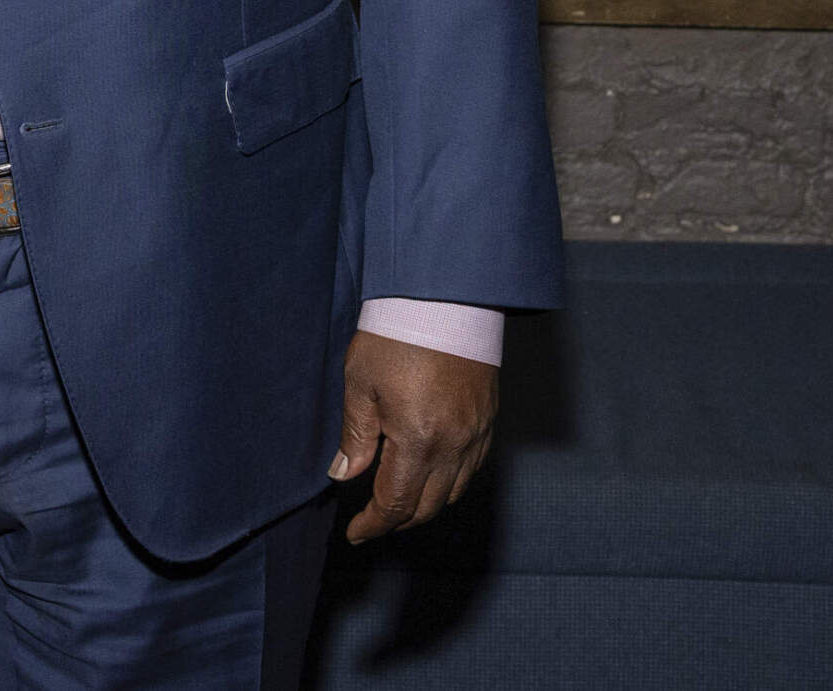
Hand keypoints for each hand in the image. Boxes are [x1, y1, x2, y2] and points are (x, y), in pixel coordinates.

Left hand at [328, 329, 497, 543]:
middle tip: (372, 521)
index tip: (356, 533)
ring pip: (453, 492)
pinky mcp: (489, 420)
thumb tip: (344, 474)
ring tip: (398, 500)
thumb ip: (355, 435)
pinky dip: (450, 482)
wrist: (444, 298)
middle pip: (427, 506)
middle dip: (397, 520)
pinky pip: (473, 468)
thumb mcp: (360, 382)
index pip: (396, 503)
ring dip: (425, 504)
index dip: (374, 524)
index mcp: (418, 439)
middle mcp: (454, 445)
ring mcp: (476, 434)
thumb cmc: (396, 335)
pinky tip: (431, 473)